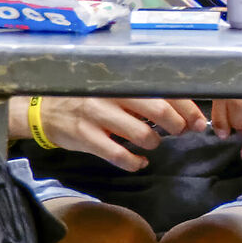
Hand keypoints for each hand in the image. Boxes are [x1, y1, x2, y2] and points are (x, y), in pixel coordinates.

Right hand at [10, 94, 206, 171]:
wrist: (43, 111)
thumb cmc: (86, 99)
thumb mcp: (112, 89)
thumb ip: (141, 96)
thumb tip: (183, 111)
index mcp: (121, 79)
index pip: (163, 90)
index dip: (186, 107)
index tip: (198, 121)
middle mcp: (111, 94)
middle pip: (158, 109)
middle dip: (177, 124)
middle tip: (180, 132)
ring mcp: (97, 116)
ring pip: (142, 134)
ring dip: (154, 143)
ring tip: (151, 144)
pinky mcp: (86, 137)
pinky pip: (119, 156)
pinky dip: (135, 162)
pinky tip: (139, 162)